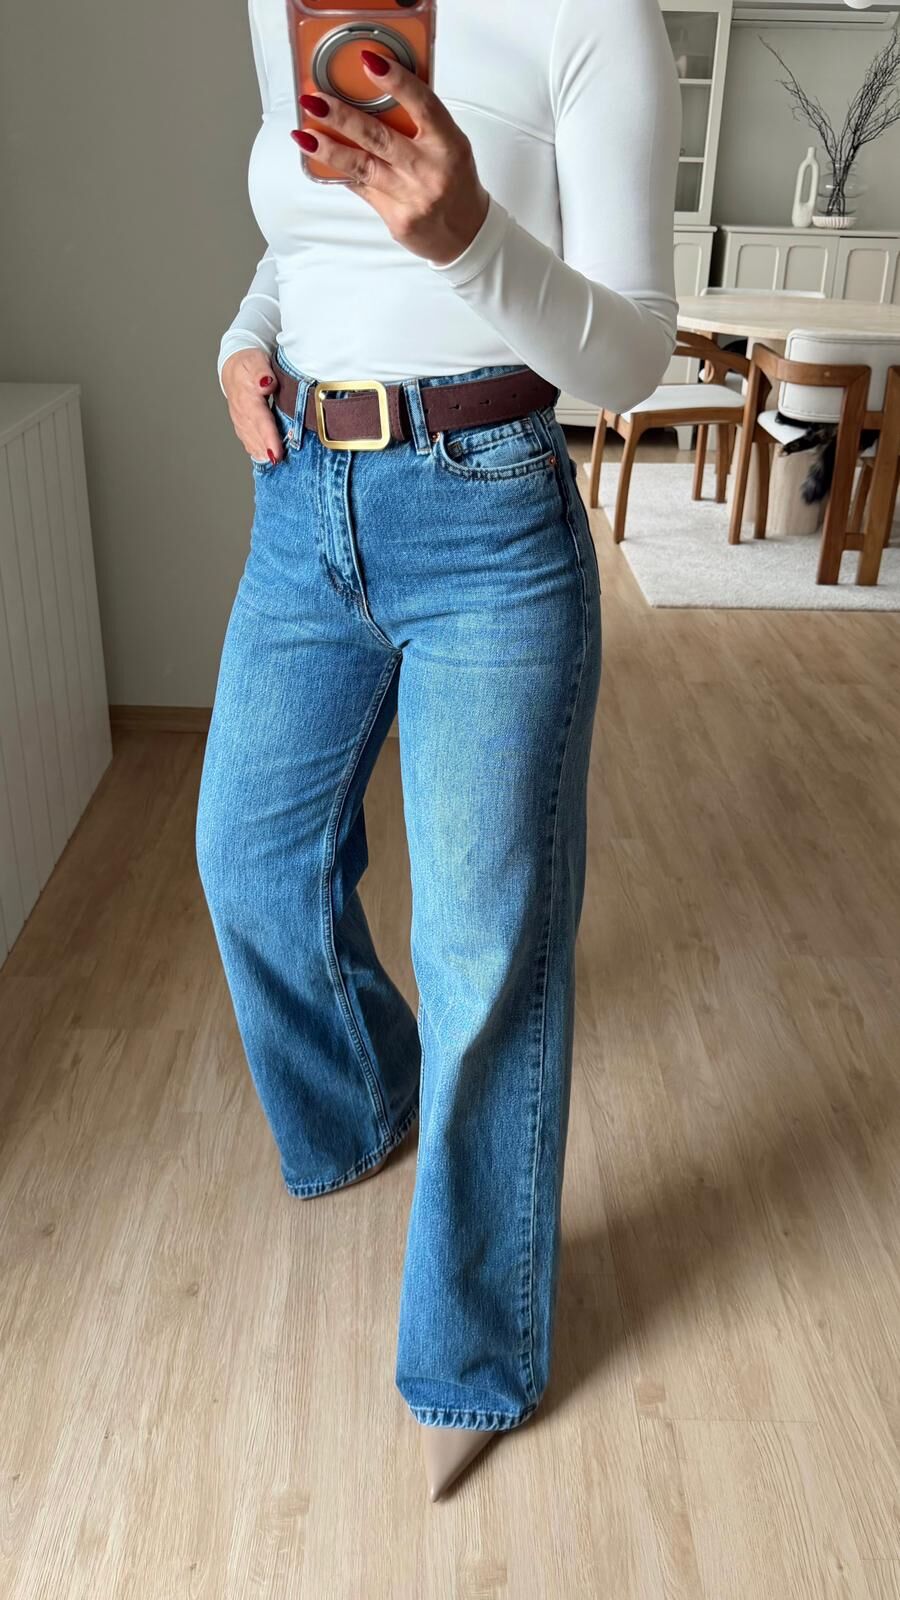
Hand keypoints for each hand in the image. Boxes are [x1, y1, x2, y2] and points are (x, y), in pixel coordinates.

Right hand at [220, 348, 284, 463]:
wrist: (234, 366)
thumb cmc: (249, 364)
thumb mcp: (256, 361)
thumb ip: (261, 373)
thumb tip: (266, 384)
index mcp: (247, 397)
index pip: (261, 420)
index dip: (269, 437)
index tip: (276, 452)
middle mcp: (242, 413)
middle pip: (256, 435)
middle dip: (267, 450)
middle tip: (280, 463)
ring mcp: (240, 421)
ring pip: (252, 441)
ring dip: (262, 453)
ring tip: (275, 465)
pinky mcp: (242, 425)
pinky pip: (249, 441)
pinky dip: (258, 451)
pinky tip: (266, 459)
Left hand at [292, 51, 490, 266]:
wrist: (466, 236)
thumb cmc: (456, 185)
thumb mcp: (450, 147)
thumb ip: (421, 124)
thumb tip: (375, 96)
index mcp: (449, 145)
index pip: (423, 106)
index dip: (396, 82)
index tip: (369, 62)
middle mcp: (430, 171)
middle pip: (380, 137)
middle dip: (343, 117)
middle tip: (316, 101)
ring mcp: (412, 198)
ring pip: (363, 167)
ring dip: (329, 149)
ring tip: (304, 135)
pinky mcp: (397, 219)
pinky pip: (363, 190)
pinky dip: (341, 173)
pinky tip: (320, 161)